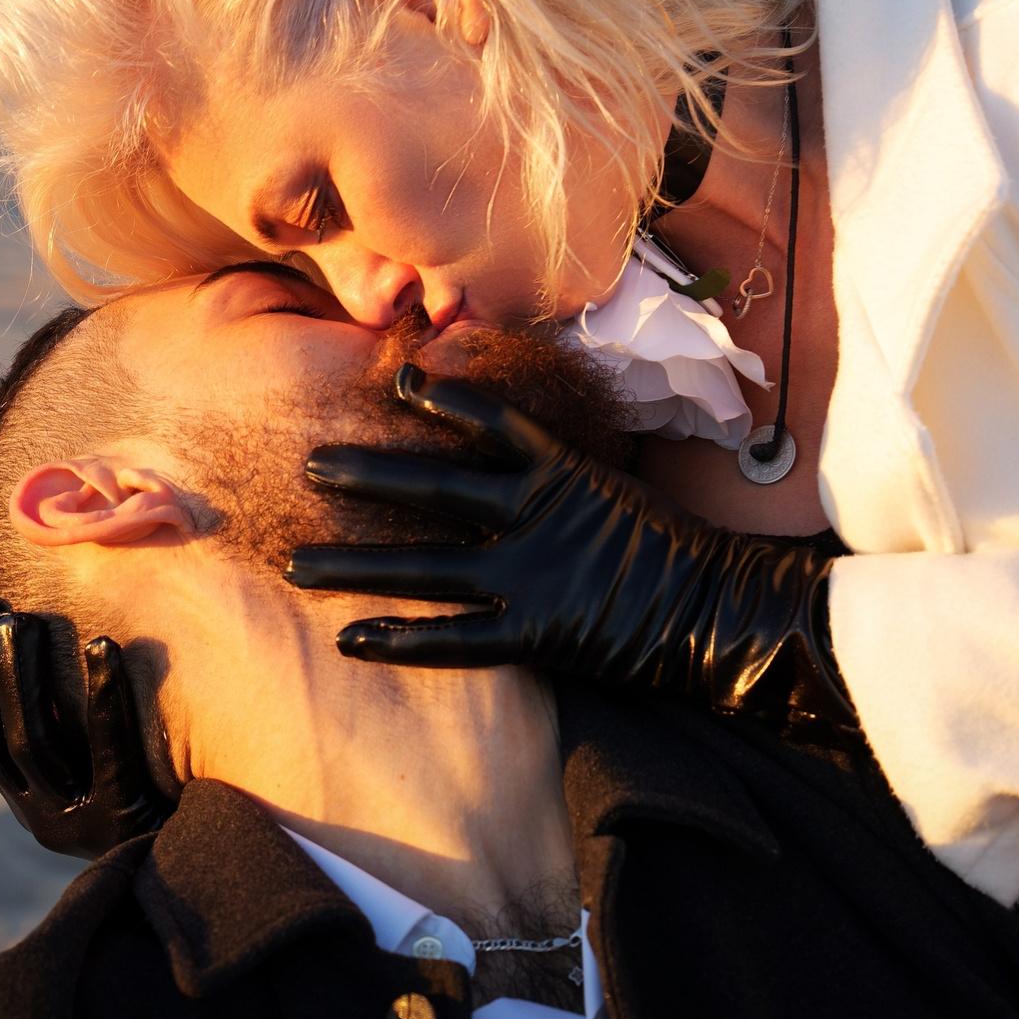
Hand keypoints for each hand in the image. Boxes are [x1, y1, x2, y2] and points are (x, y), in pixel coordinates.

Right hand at [0, 597, 168, 859]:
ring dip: (25, 676)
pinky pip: (109, 750)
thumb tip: (36, 643)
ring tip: (27, 620)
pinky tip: (102, 645)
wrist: (216, 865)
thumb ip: (73, 729)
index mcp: (30, 803)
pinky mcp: (129, 818)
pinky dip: (101, 695)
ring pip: (35, 742)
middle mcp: (45, 818)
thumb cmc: (164, 795)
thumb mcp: (104, 767)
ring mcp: (83, 823)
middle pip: (0, 735)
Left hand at [287, 366, 858, 743]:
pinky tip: (348, 638)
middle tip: (309, 464)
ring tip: (295, 563)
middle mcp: (538, 514)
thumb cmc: (670, 547)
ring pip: (426, 565)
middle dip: (367, 475)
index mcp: (562, 470)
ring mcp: (534, 574)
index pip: (493, 420)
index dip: (443, 399)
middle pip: (435, 488)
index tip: (395, 380)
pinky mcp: (538, 631)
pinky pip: (455, 637)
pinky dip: (400, 638)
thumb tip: (510, 450)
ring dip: (355, 563)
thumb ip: (557, 470)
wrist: (723, 609)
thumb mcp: (612, 485)